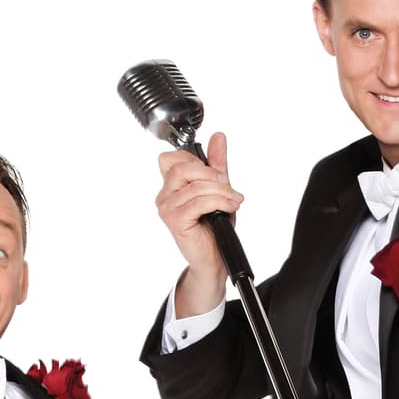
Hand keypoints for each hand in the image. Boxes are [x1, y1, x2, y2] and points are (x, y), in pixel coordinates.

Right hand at [155, 132, 241, 316]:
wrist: (214, 260)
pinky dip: (218, 202)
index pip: (172, 158)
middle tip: (227, 186)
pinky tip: (229, 208)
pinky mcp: (175, 221)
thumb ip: (217, 165)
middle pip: (182, 167)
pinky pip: (197, 202)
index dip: (195, 161)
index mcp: (171, 187)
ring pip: (194, 186)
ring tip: (234, 201)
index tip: (216, 174)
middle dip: (210, 174)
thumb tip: (218, 138)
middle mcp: (165, 196)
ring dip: (221, 191)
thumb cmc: (214, 229)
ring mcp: (167, 209)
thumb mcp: (219, 190)